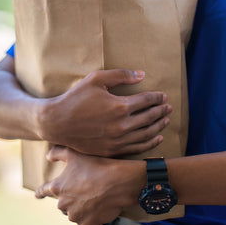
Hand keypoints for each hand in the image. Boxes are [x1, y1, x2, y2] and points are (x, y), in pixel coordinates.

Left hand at [35, 146, 143, 224]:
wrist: (119, 182)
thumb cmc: (97, 166)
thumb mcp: (74, 154)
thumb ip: (57, 153)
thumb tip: (48, 156)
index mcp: (57, 187)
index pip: (42, 191)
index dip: (40, 193)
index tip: (38, 196)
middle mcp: (63, 204)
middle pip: (62, 203)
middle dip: (70, 199)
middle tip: (84, 190)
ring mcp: (74, 216)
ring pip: (74, 214)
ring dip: (80, 208)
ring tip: (94, 198)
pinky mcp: (86, 224)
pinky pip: (85, 222)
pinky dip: (90, 217)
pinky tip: (99, 207)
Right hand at [39, 69, 170, 156]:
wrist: (57, 123)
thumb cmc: (75, 98)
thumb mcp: (95, 79)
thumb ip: (120, 75)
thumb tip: (142, 74)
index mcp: (119, 106)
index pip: (147, 100)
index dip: (157, 97)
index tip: (163, 96)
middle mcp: (121, 125)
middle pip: (150, 117)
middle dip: (161, 110)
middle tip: (168, 107)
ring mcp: (117, 140)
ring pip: (147, 134)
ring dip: (159, 126)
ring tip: (166, 120)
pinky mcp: (112, 150)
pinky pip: (137, 148)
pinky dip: (150, 142)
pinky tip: (157, 137)